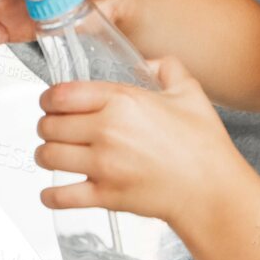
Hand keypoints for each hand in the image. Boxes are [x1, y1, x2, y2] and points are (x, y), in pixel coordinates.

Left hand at [35, 57, 252, 234]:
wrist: (213, 191)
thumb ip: (166, 68)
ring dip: (46, 155)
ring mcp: (103, 166)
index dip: (49, 99)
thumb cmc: (204, 145)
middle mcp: (107, 131)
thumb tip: (147, 63)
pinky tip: (53, 191)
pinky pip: (60, 196)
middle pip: (48, 125)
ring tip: (54, 155)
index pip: (61, 94)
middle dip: (47, 126)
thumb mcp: (190, 93)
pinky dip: (50, 195)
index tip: (51, 103)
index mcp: (122, 101)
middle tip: (55, 130)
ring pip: (48, 157)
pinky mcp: (105, 196)